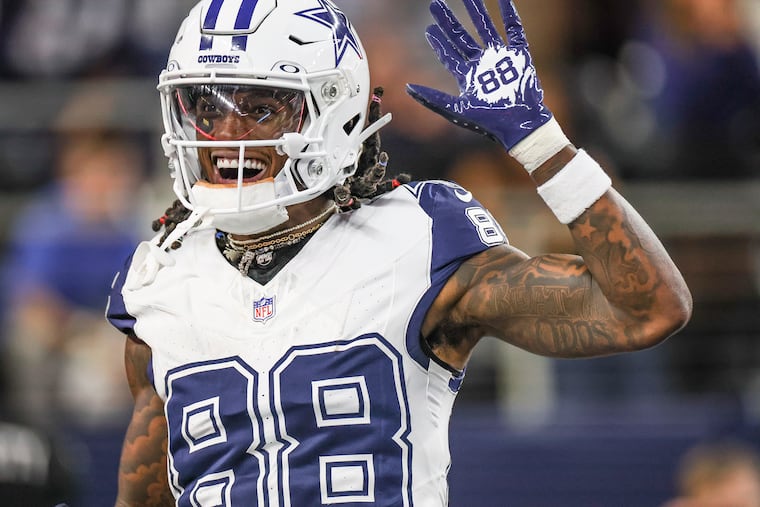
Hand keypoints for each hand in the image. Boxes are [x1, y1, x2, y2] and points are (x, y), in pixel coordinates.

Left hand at [407, 0, 551, 150]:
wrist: (520, 125)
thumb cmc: (489, 122)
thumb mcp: (456, 110)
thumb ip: (432, 98)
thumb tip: (407, 87)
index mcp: (468, 77)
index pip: (449, 55)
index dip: (439, 42)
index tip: (429, 29)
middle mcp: (482, 65)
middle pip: (463, 37)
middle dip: (450, 21)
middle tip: (436, 4)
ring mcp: (501, 59)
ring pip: (486, 28)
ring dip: (476, 11)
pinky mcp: (520, 56)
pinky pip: (514, 30)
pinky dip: (509, 14)